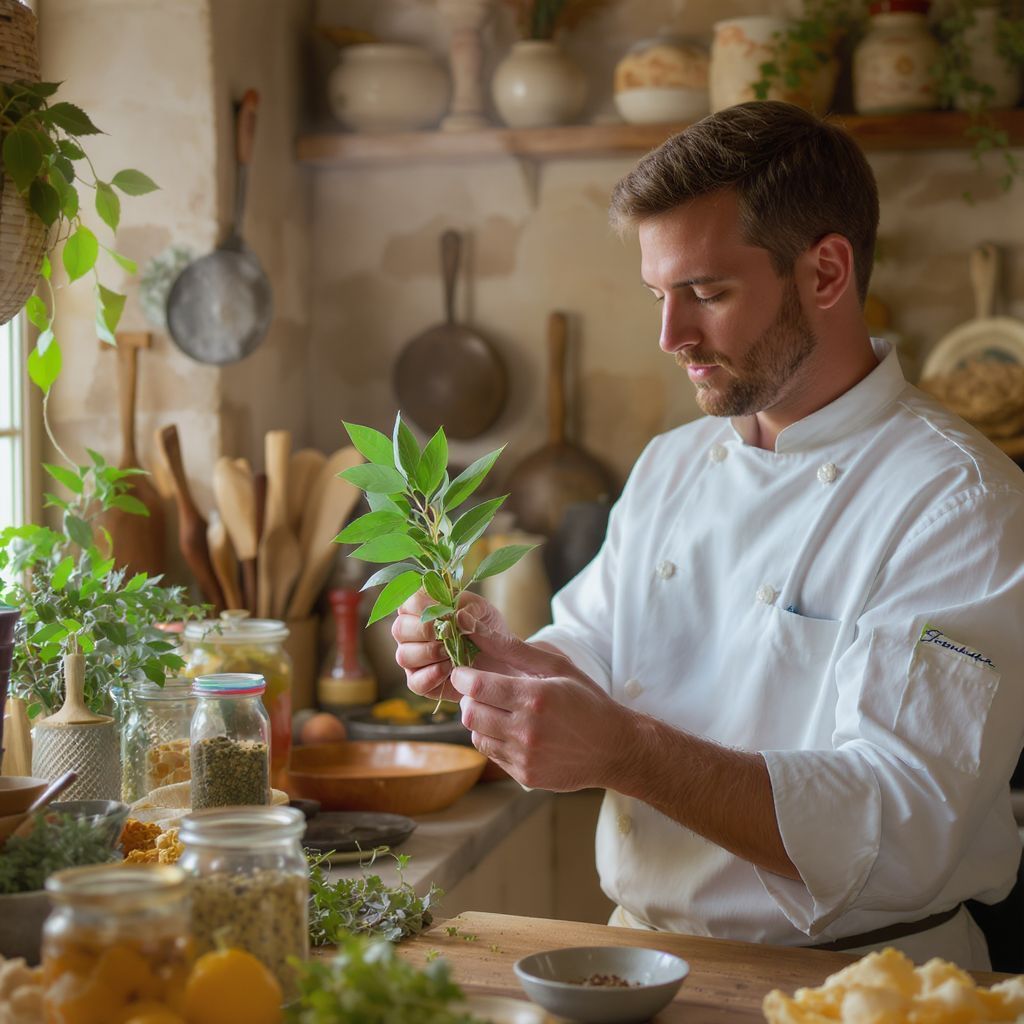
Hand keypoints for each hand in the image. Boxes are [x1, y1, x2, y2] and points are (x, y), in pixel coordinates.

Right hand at [392, 591, 515, 702]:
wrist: (499, 657)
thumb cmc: (484, 628)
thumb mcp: (484, 611)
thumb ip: (471, 608)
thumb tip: (458, 615)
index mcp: (422, 608)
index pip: (407, 601)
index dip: (421, 605)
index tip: (443, 610)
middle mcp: (412, 633)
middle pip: (399, 629)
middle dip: (423, 630)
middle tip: (448, 632)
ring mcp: (413, 658)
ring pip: (403, 655)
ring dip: (429, 653)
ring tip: (451, 653)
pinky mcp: (421, 681)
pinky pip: (415, 682)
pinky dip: (431, 676)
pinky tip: (449, 669)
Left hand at [449, 599, 628, 791]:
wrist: (614, 748)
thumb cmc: (586, 700)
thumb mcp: (557, 667)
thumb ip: (514, 649)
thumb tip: (476, 630)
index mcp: (535, 698)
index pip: (477, 687)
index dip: (462, 677)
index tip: (463, 673)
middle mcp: (527, 730)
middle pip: (470, 713)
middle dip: (469, 699)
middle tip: (484, 692)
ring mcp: (525, 757)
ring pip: (477, 735)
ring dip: (481, 720)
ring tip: (501, 711)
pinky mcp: (525, 776)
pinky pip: (492, 755)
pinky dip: (495, 740)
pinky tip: (514, 731)